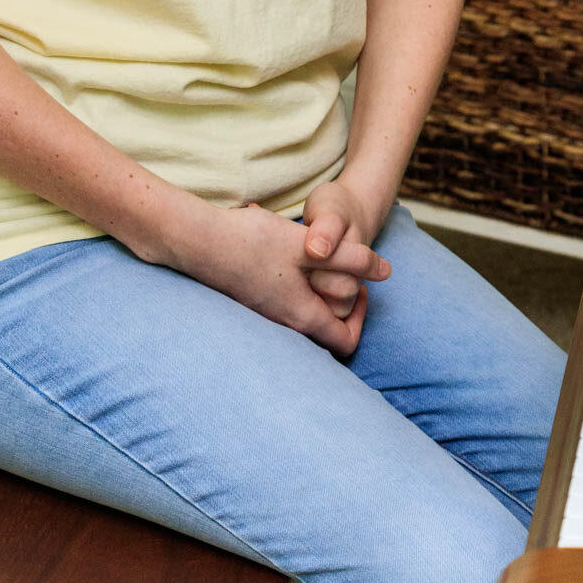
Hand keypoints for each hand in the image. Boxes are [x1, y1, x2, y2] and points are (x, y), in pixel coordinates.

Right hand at [162, 196, 389, 358]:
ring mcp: (265, 314)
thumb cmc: (254, 243)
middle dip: (340, 295)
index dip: (362, 316)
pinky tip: (286, 248)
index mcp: (302, 318)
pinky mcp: (251, 299)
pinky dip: (295, 279)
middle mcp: (283, 325)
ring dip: (316, 283)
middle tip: (340, 264)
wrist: (196, 241)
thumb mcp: (311, 248)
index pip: (346, 342)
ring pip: (304, 309)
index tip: (360, 285)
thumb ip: (351, 260)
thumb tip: (386, 272)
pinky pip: (284, 298)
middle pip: (326, 326)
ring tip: (314, 252)